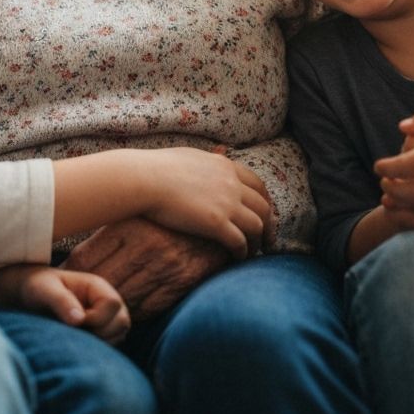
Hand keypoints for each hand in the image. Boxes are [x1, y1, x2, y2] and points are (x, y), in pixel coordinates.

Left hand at [0, 265, 130, 343]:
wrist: (29, 297)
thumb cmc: (37, 288)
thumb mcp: (44, 290)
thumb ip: (61, 302)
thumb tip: (79, 320)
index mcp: (97, 286)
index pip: (113, 305)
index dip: (96, 318)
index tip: (74, 323)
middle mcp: (106, 301)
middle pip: (122, 322)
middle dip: (100, 333)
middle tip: (74, 334)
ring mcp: (107, 317)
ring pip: (119, 336)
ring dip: (99, 343)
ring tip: (74, 338)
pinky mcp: (102, 332)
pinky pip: (112, 346)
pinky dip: (98, 350)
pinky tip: (77, 345)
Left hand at [62, 218, 228, 320]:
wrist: (216, 223)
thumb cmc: (167, 219)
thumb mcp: (137, 217)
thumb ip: (108, 236)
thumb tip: (69, 263)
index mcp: (128, 224)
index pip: (84, 258)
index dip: (67, 274)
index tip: (57, 282)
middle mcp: (144, 245)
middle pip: (99, 282)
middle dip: (82, 296)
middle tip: (70, 303)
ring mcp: (163, 266)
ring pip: (120, 299)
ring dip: (105, 309)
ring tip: (92, 312)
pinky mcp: (180, 284)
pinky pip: (145, 310)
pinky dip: (130, 314)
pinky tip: (122, 313)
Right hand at [140, 149, 271, 258]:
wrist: (144, 178)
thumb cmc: (157, 167)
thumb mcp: (190, 156)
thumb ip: (207, 161)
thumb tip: (217, 157)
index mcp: (225, 166)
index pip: (257, 184)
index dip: (264, 201)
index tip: (264, 214)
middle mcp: (231, 183)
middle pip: (263, 206)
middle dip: (269, 224)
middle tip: (267, 239)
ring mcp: (226, 203)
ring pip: (258, 225)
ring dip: (259, 240)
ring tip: (254, 252)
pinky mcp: (217, 223)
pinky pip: (240, 241)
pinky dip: (243, 252)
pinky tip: (237, 258)